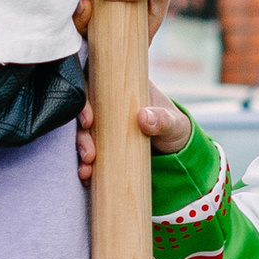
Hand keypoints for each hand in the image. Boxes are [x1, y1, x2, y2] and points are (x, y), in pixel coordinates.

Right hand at [76, 85, 194, 184]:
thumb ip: (162, 119)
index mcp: (124, 85)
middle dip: (81, 134)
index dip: (84, 99)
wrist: (177, 152)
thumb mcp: (174, 123)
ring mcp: (105, 122)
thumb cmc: (175, 128)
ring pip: (83, 131)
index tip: (88, 121)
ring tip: (87, 169)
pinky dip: (85, 163)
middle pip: (83, 110)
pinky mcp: (104, 141)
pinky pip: (88, 149)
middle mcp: (109, 101)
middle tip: (89, 154)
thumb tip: (143, 117)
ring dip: (81, 150)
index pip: (94, 82)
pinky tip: (87, 176)